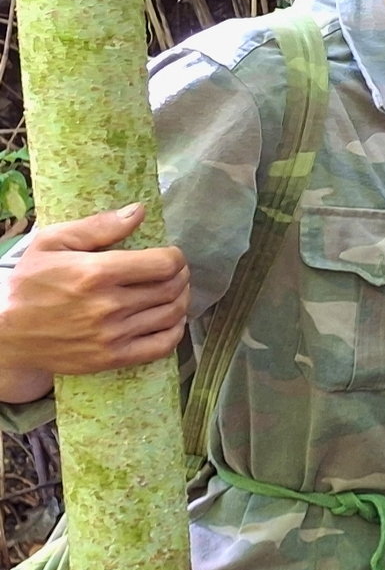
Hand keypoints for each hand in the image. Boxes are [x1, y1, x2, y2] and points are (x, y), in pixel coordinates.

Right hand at [0, 204, 189, 403]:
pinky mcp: (114, 357)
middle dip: (180, 275)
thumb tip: (138, 211)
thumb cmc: (30, 283)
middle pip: (171, 288)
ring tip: (175, 290)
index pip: (163, 264)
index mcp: (95, 273)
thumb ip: (98, 226)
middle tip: (175, 271)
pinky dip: (176, 329)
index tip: (170, 254)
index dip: (175, 256)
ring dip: (182, 299)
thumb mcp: (52, 243)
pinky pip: (163, 344)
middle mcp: (108, 305)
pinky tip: (172, 318)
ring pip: (172, 314)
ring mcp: (113, 335)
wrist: (8, 333)